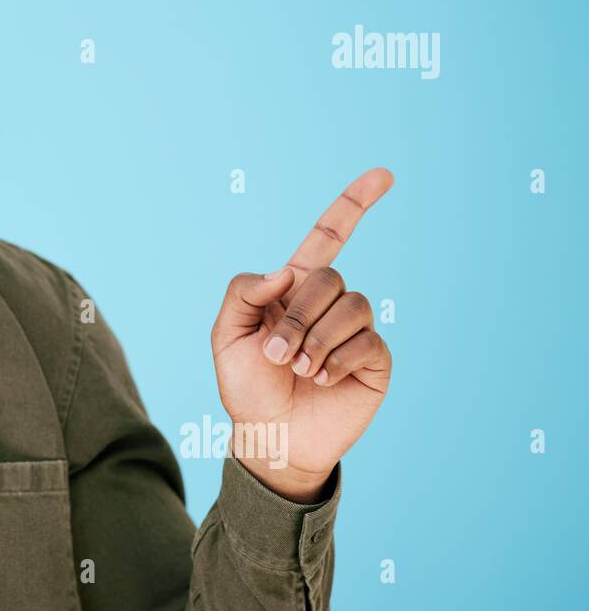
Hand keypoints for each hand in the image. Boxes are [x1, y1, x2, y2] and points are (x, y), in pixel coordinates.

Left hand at [210, 169, 393, 501]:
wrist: (269, 436)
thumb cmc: (246, 386)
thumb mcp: (226, 335)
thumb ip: (242, 292)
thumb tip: (286, 271)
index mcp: (293, 288)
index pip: (329, 237)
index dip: (354, 204)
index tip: (384, 174)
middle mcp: (329, 303)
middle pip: (328, 276)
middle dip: (297, 316)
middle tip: (276, 354)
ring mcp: (355, 329)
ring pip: (351, 305)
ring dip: (315, 340)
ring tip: (297, 370)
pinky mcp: (374, 359)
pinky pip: (367, 340)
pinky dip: (337, 359)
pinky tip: (321, 379)